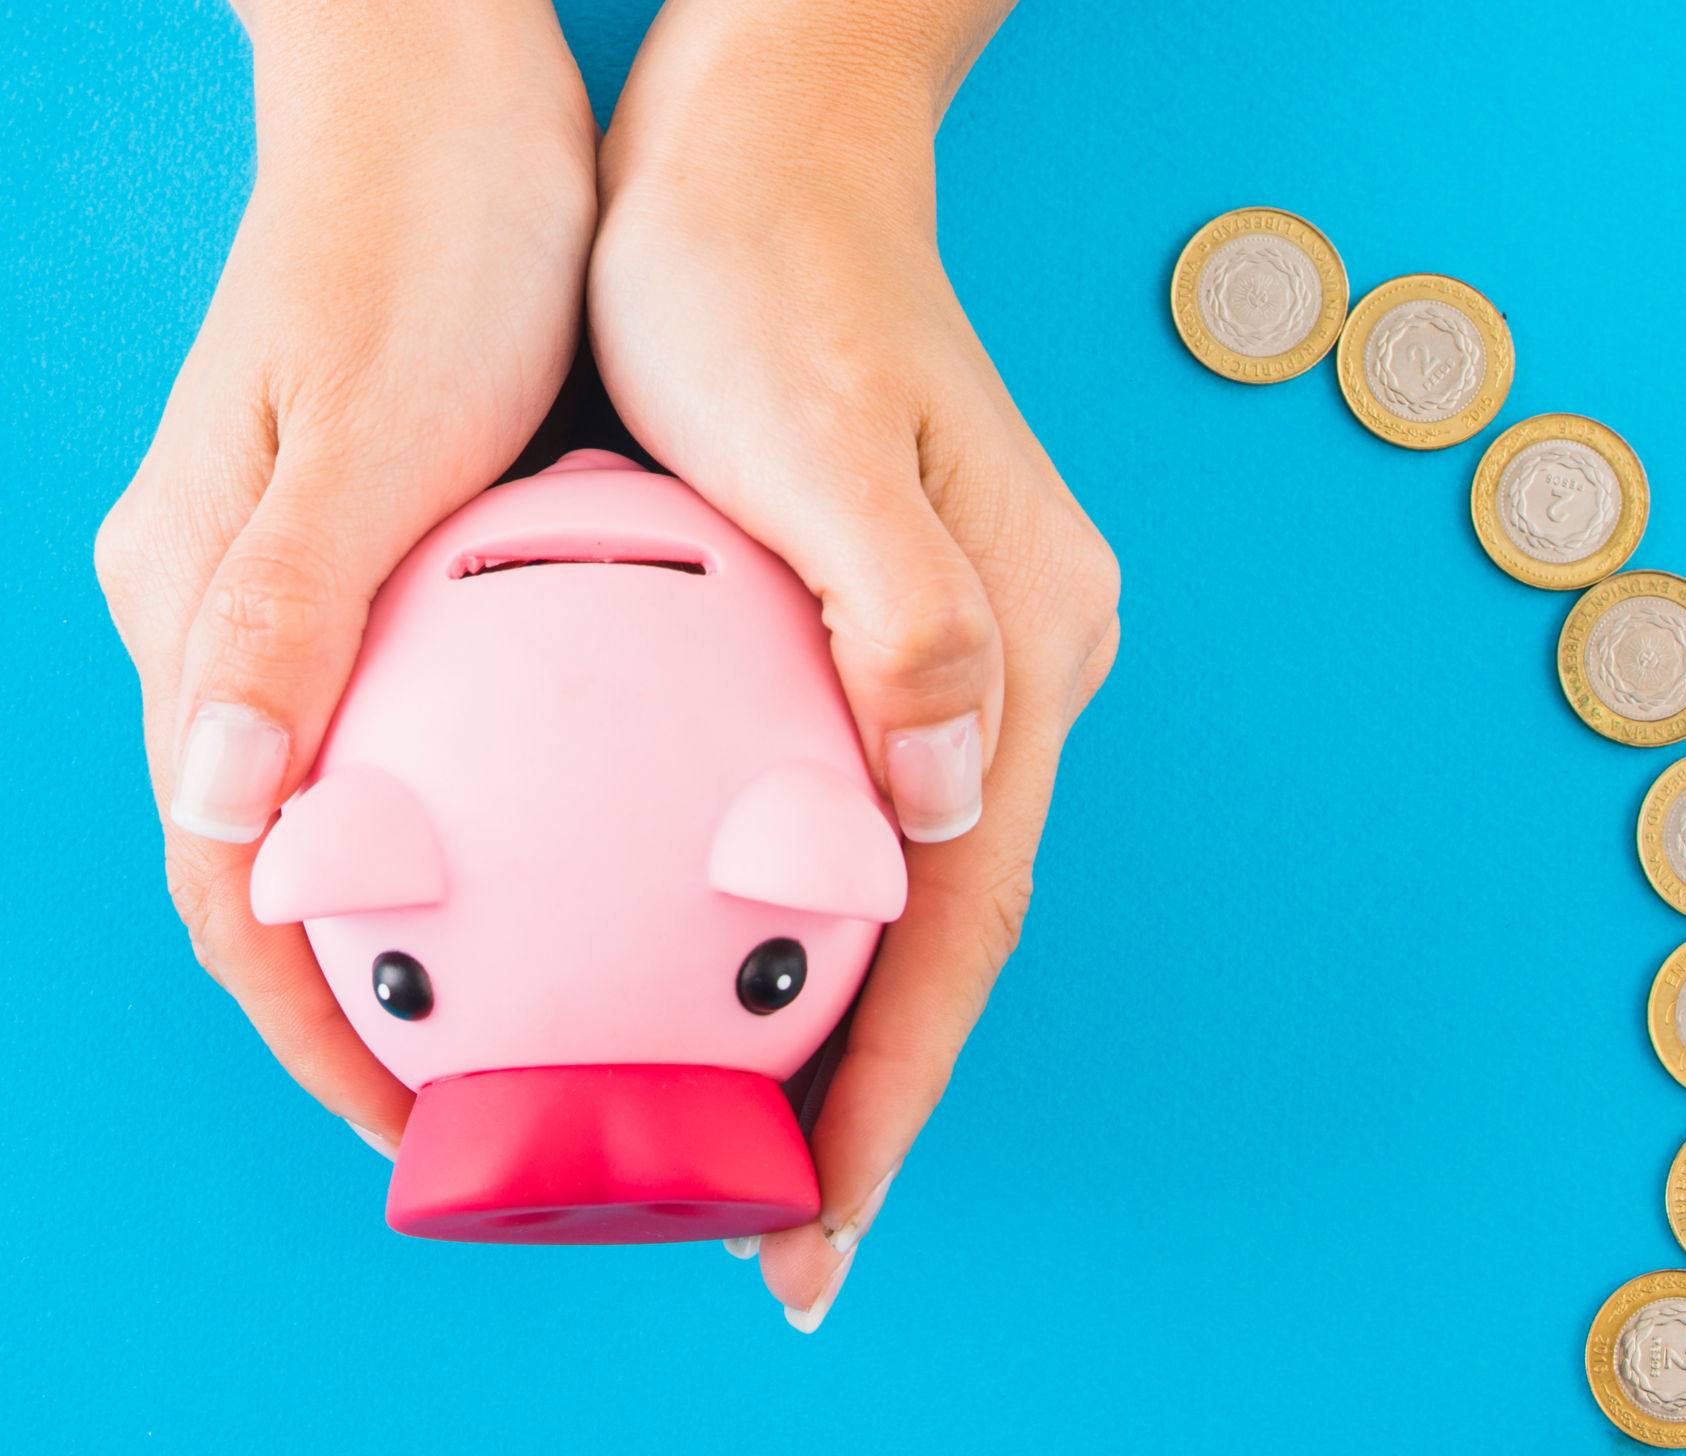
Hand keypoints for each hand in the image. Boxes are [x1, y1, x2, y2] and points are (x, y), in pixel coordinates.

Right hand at [93, 0, 596, 1146]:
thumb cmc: (412, 235)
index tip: (423, 1128)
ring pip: (380, 812)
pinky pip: (454, 731)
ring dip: (457, 927)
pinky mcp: (404, 569)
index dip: (316, 1022)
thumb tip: (223, 804)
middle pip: (301, 868)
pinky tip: (615, 856)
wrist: (447, 97)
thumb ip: (288, 608)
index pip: (233, 878)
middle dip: (388, 1003)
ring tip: (575, 1015)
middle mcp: (248, 629)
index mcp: (202, 614)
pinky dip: (514, 819)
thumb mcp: (365, 420)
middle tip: (515, 1102)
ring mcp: (327, 602)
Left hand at [590, 0, 1121, 1327]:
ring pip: (907, 887)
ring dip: (841, 1022)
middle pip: (949, 925)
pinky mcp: (892, 634)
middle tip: (777, 1233)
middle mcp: (1016, 667)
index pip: (965, 915)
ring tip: (752, 1150)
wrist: (766, 155)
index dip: (896, 1084)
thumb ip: (905, 612)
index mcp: (1024, 642)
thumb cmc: (765, 278)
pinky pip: (854, 816)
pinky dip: (801, 921)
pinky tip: (731, 971)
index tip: (818, 1223)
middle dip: (872, 1093)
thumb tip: (956, 798)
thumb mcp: (817, 427)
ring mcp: (962, 656)